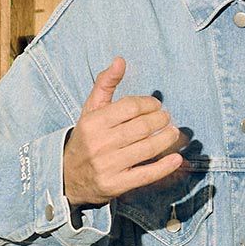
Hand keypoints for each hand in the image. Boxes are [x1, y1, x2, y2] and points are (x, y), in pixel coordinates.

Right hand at [62, 57, 187, 211]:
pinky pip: (145, 174)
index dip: (149, 104)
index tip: (157, 106)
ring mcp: (108, 166)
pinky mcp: (116, 185)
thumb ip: (105, 84)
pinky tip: (176, 159)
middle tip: (168, 118)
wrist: (68, 177)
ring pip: (147, 149)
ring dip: (166, 139)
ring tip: (174, 133)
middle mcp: (100, 143)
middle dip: (161, 120)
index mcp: (93, 122)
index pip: (130, 107)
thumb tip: (120, 60)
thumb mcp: (90, 110)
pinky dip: (164, 167)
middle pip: (141, 127)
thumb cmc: (86, 139)